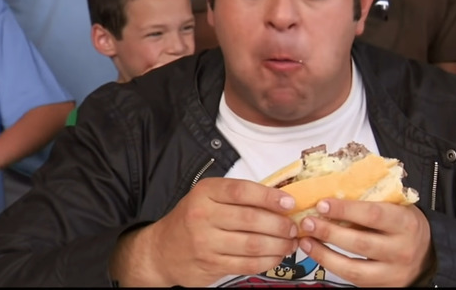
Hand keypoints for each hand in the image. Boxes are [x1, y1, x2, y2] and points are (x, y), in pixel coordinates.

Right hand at [138, 177, 299, 286]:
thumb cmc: (192, 219)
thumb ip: (239, 196)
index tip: (289, 202)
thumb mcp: (209, 197)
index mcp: (206, 192)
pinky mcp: (211, 264)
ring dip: (278, 244)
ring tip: (290, 242)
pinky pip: (247, 264)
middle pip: (251, 219)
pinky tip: (277, 256)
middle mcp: (203, 215)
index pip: (242, 191)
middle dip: (279, 224)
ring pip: (252, 244)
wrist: (162, 251)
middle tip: (294, 226)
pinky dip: (267, 261)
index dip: (269, 197)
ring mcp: (206, 242)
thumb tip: (280, 199)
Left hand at [297, 199, 431, 286]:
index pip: (373, 214)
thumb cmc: (405, 225)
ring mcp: (392, 272)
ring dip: (324, 253)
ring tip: (306, 240)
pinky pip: (352, 279)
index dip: (345, 209)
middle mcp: (401, 250)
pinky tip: (318, 253)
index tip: (322, 203)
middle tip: (307, 222)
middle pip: (360, 243)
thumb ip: (371, 201)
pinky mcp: (381, 286)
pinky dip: (331, 266)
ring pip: (353, 268)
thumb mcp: (397, 207)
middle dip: (329, 232)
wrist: (426, 255)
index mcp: (406, 223)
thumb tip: (332, 194)